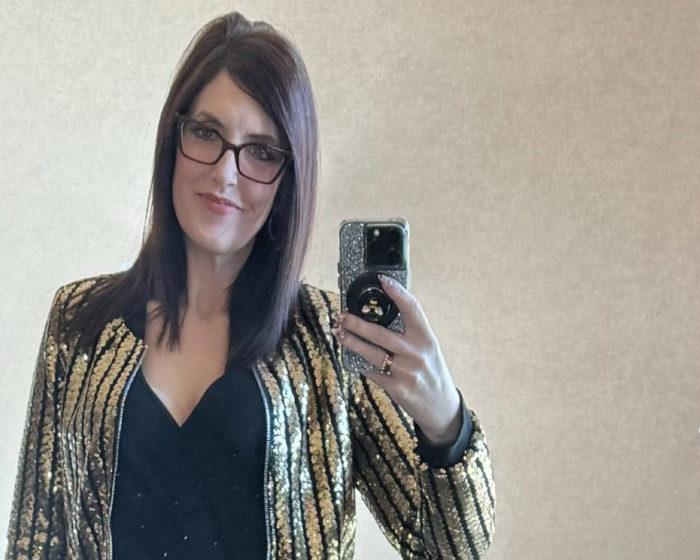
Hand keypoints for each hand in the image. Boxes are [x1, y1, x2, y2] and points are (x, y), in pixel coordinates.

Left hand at [333, 275, 461, 444]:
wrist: (441, 406)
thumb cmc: (431, 372)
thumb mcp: (427, 348)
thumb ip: (410, 333)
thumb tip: (381, 313)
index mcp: (427, 339)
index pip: (413, 309)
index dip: (398, 293)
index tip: (382, 280)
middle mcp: (417, 353)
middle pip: (381, 333)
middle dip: (357, 323)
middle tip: (342, 315)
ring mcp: (406, 372)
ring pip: (371, 353)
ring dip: (351, 342)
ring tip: (339, 333)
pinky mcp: (397, 389)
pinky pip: (372, 371)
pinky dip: (359, 362)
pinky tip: (350, 356)